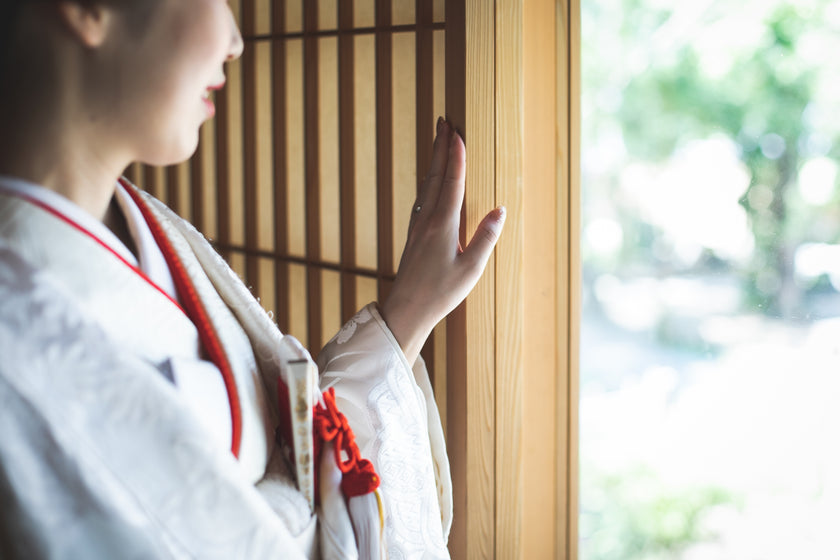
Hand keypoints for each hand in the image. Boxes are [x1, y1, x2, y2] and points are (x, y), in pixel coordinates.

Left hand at [380, 117, 505, 364]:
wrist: (406, 309)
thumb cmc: (441, 292)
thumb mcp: (472, 268)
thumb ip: (486, 237)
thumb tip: (500, 209)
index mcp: (443, 225)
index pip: (453, 182)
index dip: (456, 156)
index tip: (458, 132)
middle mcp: (427, 220)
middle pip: (436, 175)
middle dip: (441, 147)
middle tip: (444, 121)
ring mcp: (418, 226)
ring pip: (426, 184)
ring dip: (433, 160)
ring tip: (438, 140)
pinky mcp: (413, 234)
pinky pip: (422, 197)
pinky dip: (429, 180)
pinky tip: (430, 179)